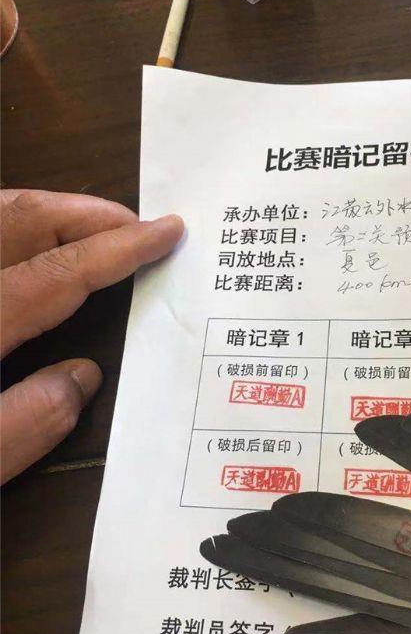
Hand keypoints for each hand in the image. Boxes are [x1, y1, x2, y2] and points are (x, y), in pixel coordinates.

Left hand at [1, 188, 183, 482]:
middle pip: (21, 220)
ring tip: (99, 228)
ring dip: (50, 214)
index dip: (119, 247)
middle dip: (87, 212)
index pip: (58, 270)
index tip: (167, 232)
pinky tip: (40, 251)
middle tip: (140, 224)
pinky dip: (19, 230)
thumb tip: (84, 377)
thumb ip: (28, 422)